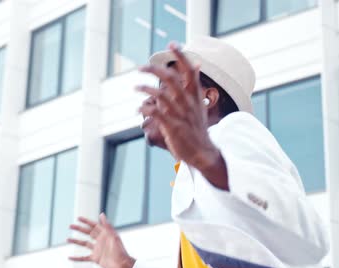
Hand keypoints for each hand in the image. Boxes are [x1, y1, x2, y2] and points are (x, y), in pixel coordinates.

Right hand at [67, 213, 135, 267]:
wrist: (122, 265)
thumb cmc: (120, 250)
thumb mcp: (113, 236)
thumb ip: (106, 226)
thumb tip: (101, 214)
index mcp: (105, 234)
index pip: (94, 226)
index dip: (86, 221)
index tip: (78, 218)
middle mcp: (100, 241)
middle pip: (87, 233)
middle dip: (79, 229)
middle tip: (70, 226)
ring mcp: (97, 250)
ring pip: (84, 244)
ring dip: (76, 241)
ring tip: (67, 239)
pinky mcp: (96, 258)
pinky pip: (84, 258)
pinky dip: (76, 258)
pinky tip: (69, 257)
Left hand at [136, 43, 220, 172]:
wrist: (203, 152)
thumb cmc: (198, 129)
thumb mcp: (200, 104)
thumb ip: (195, 85)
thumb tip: (197, 64)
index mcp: (195, 95)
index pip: (190, 70)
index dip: (181, 56)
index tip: (172, 44)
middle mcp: (187, 102)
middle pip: (170, 78)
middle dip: (153, 70)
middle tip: (140, 68)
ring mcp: (179, 114)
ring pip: (159, 94)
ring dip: (144, 89)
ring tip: (136, 88)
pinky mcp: (171, 126)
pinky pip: (154, 112)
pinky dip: (144, 109)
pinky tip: (138, 109)